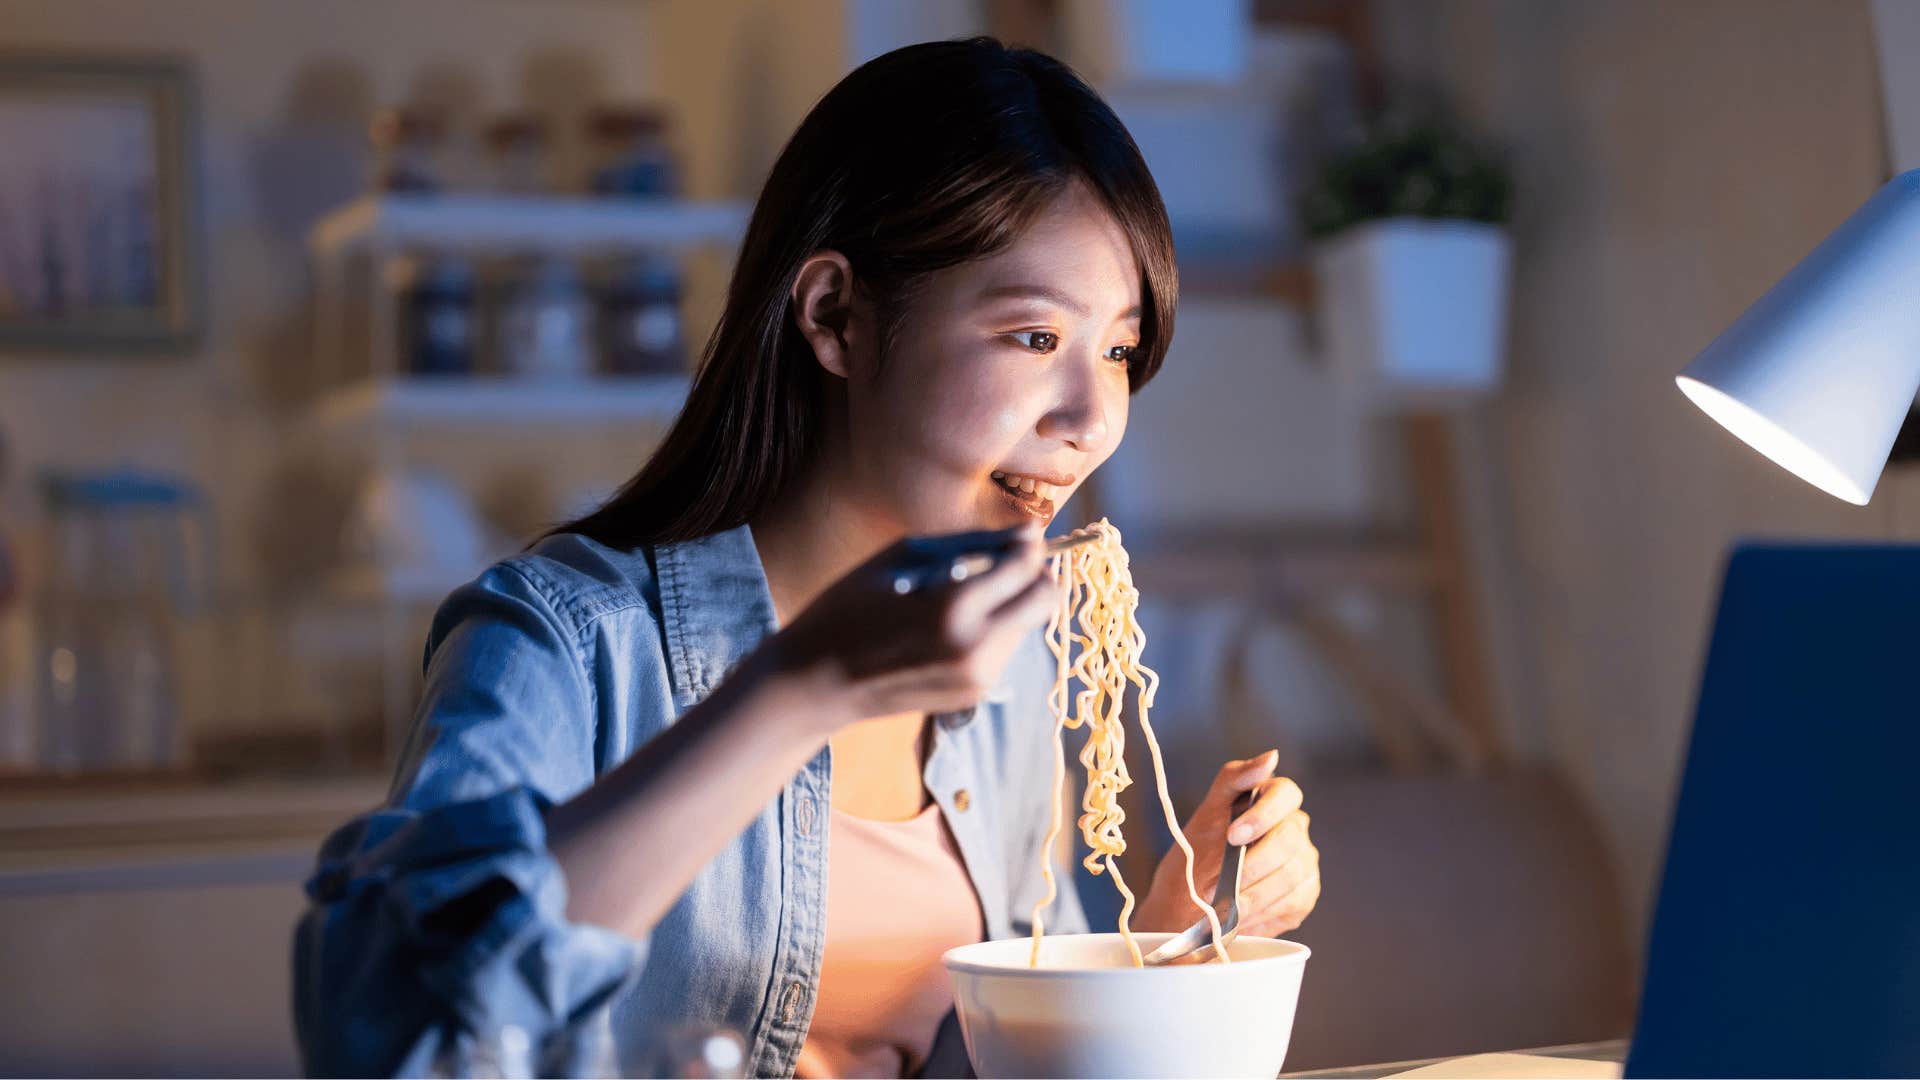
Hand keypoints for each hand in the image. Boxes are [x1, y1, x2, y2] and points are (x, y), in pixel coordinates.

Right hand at [768, 521, 1056, 729]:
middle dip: (1033, 577)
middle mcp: (975, 646)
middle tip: (1001, 566)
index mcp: (955, 605)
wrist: (818, 680)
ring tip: (955, 602)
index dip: (1028, 545)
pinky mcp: (974, 695)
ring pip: (1027, 625)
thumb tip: (1029, 533)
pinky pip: (1004, 650)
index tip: (1018, 537)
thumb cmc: (851, 606)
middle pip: (1046, 600)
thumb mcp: (904, 556)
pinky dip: (990, 632)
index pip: (1026, 566)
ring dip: (1009, 605)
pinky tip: (946, 630)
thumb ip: (972, 542)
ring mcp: (978, 676)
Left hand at [1135, 750, 1319, 938]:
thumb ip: (1237, 778)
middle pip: (1288, 840)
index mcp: (1274, 800)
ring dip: (1252, 893)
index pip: (1286, 794)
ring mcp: (1304, 863)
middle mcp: (1295, 829)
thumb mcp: (1209, 811)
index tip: (1232, 836)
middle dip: (1252, 863)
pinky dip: (1262, 911)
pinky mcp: (1303, 896)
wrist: (1188, 900)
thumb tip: (1272, 757)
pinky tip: (1240, 914)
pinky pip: (1293, 903)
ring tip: (1224, 904)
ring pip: (1291, 876)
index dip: (1262, 815)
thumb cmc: (1198, 851)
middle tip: (1222, 882)